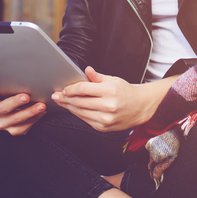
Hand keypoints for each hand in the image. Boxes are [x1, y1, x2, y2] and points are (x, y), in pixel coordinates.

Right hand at [0, 78, 46, 135]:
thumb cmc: (10, 94)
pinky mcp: (13, 131)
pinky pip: (24, 127)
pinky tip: (42, 112)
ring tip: (42, 105)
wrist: (13, 112)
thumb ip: (8, 82)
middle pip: (3, 108)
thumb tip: (21, 67)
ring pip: (16, 119)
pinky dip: (35, 118)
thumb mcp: (5, 88)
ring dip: (30, 112)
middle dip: (15, 102)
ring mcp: (2, 124)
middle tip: (26, 96)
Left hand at [52, 66, 169, 131]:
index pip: (83, 89)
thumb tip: (86, 70)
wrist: (140, 107)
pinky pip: (85, 120)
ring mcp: (106, 119)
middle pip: (79, 102)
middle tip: (56, 96)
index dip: (70, 89)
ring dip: (69, 107)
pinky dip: (77, 114)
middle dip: (65, 99)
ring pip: (80, 112)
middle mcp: (108, 106)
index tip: (63, 89)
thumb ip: (97, 77)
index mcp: (110, 91)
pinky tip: (72, 108)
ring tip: (61, 102)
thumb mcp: (113, 80)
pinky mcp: (103, 127)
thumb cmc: (125, 91)